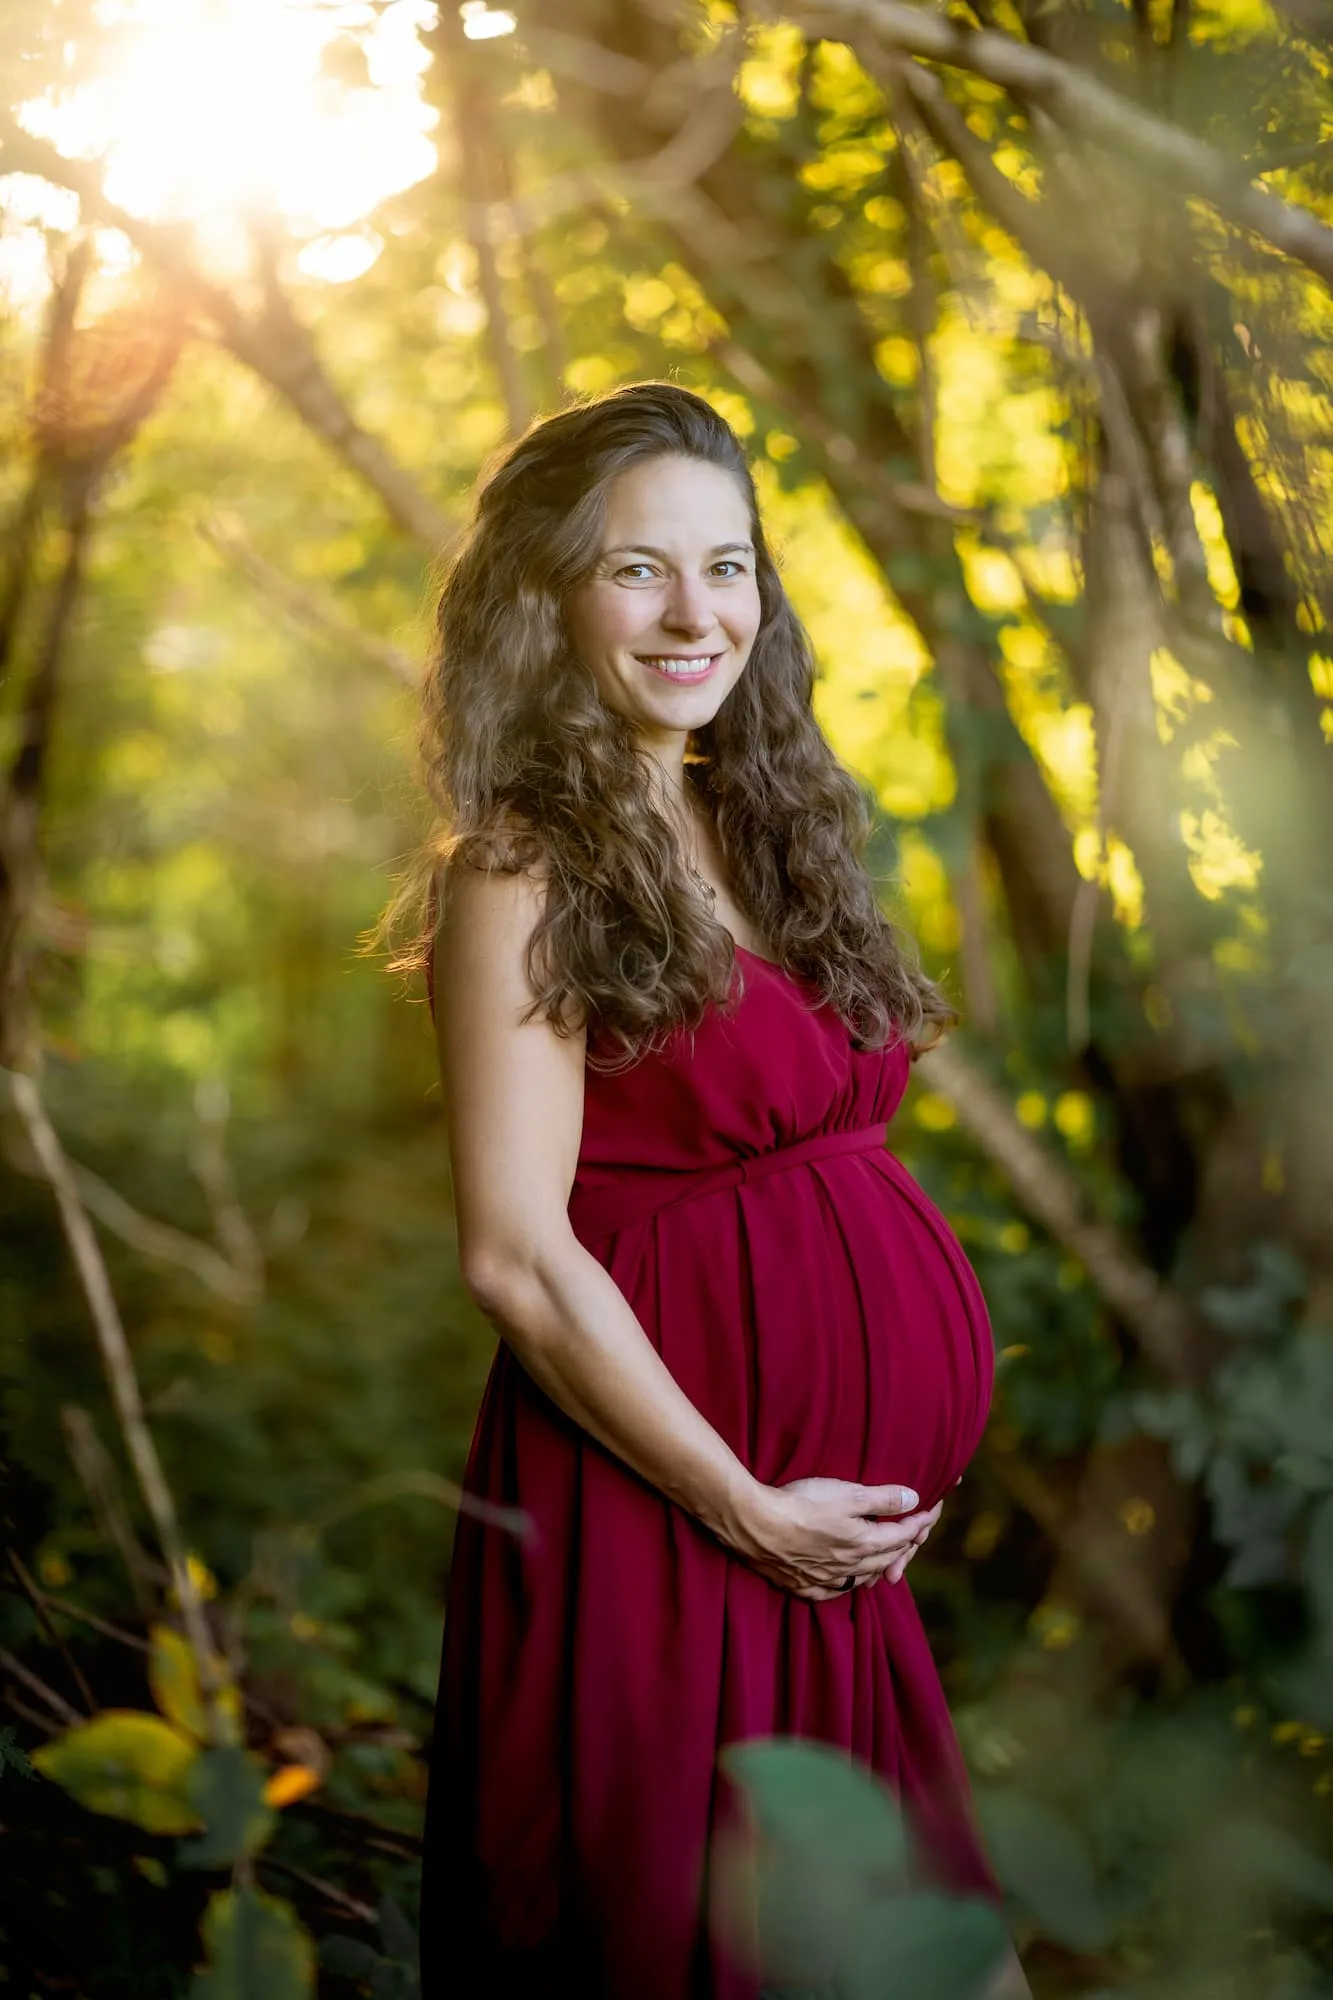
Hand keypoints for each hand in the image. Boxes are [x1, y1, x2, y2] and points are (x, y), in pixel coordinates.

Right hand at [730, 1477, 942, 1602]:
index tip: (929, 1512)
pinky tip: (842, 1581)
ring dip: (877, 1568)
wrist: (755, 1525)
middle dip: (903, 1546)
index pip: (901, 1536)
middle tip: (911, 1535)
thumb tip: (915, 1500)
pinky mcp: (801, 1584)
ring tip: (883, 1559)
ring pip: (860, 1578)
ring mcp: (824, 1579)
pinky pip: (831, 1591)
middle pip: (884, 1560)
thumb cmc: (801, 1504)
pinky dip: (844, 1585)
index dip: (918, 1524)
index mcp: (863, 1543)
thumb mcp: (847, 1493)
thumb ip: (882, 1498)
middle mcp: (849, 1567)